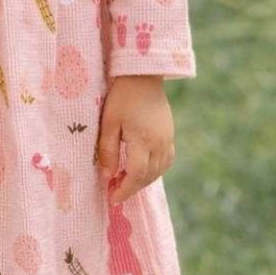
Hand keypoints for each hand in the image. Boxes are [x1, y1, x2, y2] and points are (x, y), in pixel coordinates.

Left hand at [97, 75, 174, 204]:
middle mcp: (160, 143)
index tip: (112, 198)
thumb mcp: (108, 122)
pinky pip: (166, 161)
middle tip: (114, 192)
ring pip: (159, 171)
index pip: (136, 174)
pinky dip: (154, 171)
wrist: (143, 76)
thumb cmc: (122, 97)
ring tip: (125, 182)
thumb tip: (106, 177)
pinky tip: (141, 170)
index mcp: (144, 140)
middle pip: (148, 176)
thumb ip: (107, 150)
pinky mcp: (169, 134)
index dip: (124, 189)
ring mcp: (167, 139)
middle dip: (132, 188)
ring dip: (143, 181)